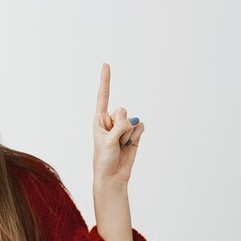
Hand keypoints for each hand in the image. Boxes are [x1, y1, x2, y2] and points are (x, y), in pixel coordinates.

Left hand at [92, 63, 144, 186]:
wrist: (113, 176)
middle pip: (122, 110)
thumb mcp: (107, 142)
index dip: (105, 80)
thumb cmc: (104, 159)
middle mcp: (111, 121)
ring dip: (128, 135)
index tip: (105, 64)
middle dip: (121, 126)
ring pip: (132, 120)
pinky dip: (137, 136)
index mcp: (99, 120)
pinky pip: (140, 126)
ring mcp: (123, 127)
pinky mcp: (134, 134)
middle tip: (114, 141)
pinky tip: (130, 145)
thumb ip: (119, 127)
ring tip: (121, 146)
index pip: (103, 97)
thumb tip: (133, 120)